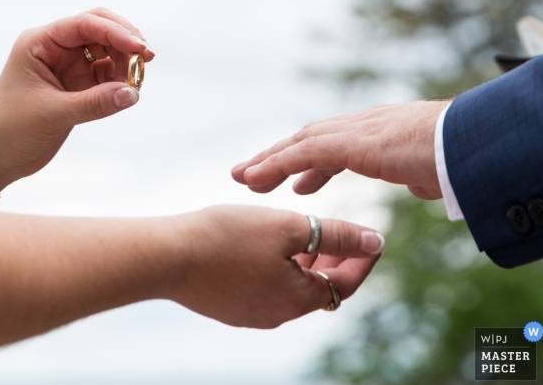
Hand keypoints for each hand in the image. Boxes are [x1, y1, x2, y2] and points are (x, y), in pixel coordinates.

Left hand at [0, 8, 153, 197]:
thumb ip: (94, 103)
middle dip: (125, 41)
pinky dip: (121, 81)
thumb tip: (133, 94)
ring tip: (136, 84)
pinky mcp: (77, 86)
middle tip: (147, 59)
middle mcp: (55, 49)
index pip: (84, 24)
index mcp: (40, 42)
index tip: (140, 49)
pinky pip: (107, 75)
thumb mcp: (53, 115)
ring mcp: (68, 67)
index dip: (116, 32)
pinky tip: (127, 93)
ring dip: (126, 63)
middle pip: (100, 29)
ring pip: (108, 51)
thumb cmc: (10, 129)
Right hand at [170, 206, 383, 328]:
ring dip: (305, 264)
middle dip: (335, 261)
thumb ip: (335, 235)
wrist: (166, 256)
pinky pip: (266, 288)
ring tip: (304, 235)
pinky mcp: (229, 307)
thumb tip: (375, 242)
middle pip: (320, 289)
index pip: (346, 284)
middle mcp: (277, 315)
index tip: (372, 237)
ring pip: (292, 288)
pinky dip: (278, 268)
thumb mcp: (288, 227)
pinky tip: (267, 246)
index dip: (362, 259)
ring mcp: (251, 314)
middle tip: (340, 234)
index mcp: (297, 299)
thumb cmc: (226, 238)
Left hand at [231, 101, 448, 199]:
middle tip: (251, 174)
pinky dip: (277, 165)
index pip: (332, 144)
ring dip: (268, 160)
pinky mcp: (351, 143)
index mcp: (376, 134)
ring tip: (244, 178)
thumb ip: (416, 175)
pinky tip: (255, 177)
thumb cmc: (459, 159)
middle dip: (278, 157)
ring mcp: (356, 131)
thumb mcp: (431, 171)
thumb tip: (417, 183)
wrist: (473, 146)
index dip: (308, 162)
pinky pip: (303, 153)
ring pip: (299, 143)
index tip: (294, 181)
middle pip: (307, 139)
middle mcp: (361, 126)